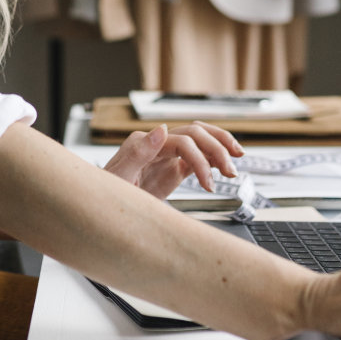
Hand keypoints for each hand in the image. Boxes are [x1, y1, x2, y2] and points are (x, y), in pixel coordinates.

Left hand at [103, 121, 241, 201]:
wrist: (104, 210)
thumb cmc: (106, 195)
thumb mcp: (118, 177)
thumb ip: (138, 152)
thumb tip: (161, 129)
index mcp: (145, 143)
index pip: (183, 141)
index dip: (200, 159)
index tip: (208, 183)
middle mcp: (158, 145)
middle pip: (196, 134)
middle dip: (217, 150)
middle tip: (231, 172)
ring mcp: (167, 155)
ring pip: (200, 140)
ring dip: (220, 148)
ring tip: (236, 162)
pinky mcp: (173, 168)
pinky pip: (197, 157)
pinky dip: (213, 159)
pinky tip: (224, 167)